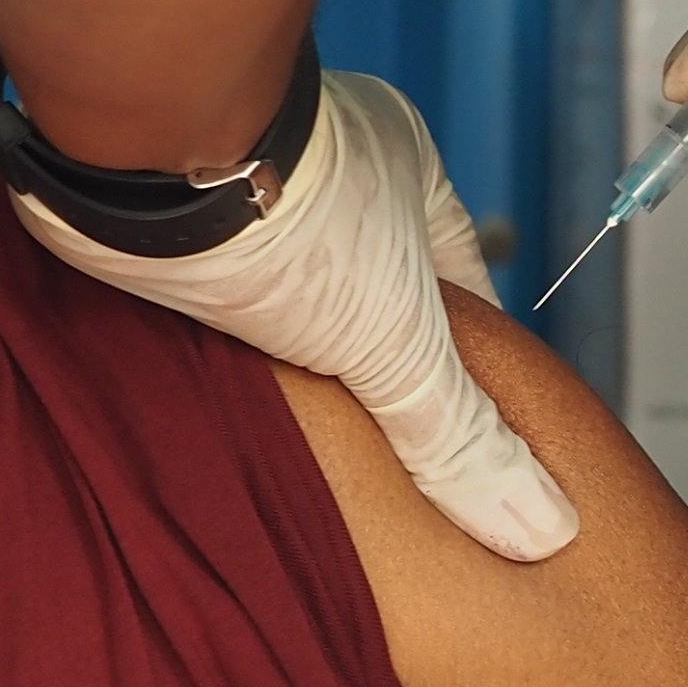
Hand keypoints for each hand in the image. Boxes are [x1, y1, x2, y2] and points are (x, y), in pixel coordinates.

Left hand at [12, 71, 580, 560]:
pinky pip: (214, 286)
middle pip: (373, 282)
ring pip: (288, 285)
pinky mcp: (172, 210)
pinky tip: (228, 396)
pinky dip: (221, 338)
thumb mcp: (400, 344)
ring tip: (307, 442)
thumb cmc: (295, 223)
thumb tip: (541, 524)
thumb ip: (458, 433)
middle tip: (385, 454)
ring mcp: (247, 179)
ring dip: (288, 352)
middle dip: (372, 358)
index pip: (463, 276)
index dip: (471, 355)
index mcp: (408, 163)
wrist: (146, 166)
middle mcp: (330, 162)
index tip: (469, 427)